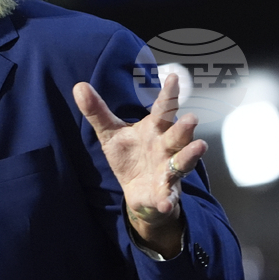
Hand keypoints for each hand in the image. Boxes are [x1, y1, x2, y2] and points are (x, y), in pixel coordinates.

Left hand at [73, 73, 204, 257]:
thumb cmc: (130, 155)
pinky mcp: (164, 192)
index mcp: (154, 130)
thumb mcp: (110, 133)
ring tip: (199, 147)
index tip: (172, 77)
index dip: (169, 94)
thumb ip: (97, 112)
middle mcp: (166, 147)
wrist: (137, 190)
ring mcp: (168, 170)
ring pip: (182, 162)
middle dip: (184, 128)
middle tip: (191, 118)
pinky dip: (167, 199)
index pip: (162, 109)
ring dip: (190, 156)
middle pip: (177, 135)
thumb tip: (79, 86)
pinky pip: (168, 195)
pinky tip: (166, 202)